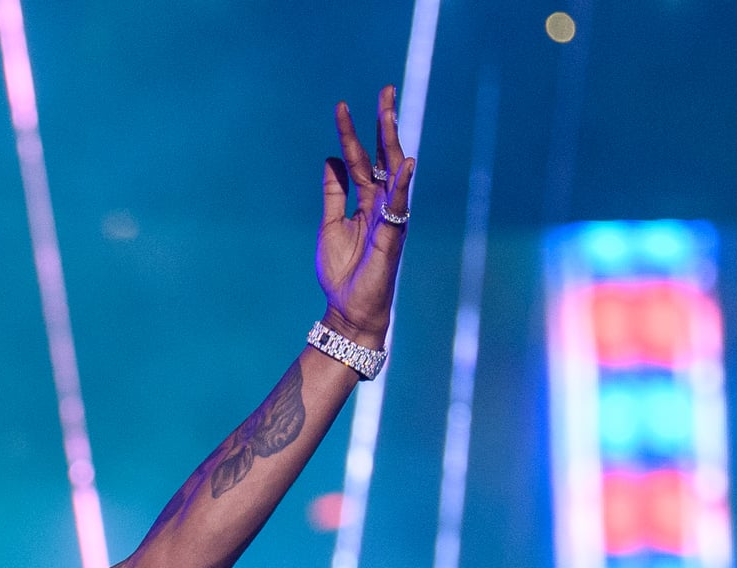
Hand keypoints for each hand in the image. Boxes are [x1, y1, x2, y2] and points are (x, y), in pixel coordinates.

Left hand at [317, 86, 413, 348]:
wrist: (349, 310)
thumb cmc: (341, 272)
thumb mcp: (330, 225)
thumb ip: (333, 193)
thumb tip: (332, 158)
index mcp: (366, 201)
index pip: (360, 159)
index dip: (352, 132)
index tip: (342, 105)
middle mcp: (382, 204)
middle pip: (384, 156)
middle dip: (384, 123)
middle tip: (385, 89)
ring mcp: (390, 217)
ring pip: (394, 172)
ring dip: (392, 142)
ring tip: (389, 113)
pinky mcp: (393, 236)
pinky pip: (400, 205)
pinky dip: (402, 184)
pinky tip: (406, 162)